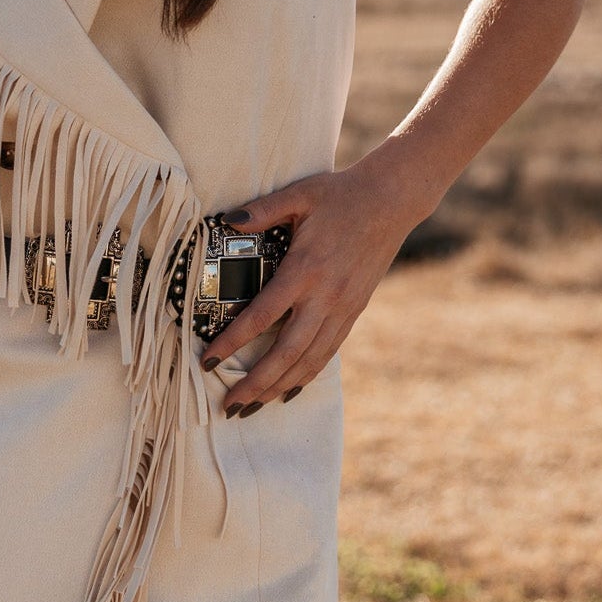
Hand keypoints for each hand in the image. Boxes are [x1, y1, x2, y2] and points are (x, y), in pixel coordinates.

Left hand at [198, 161, 416, 413]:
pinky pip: (328, 351)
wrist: (392, 201)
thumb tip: (227, 220)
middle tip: (230, 405)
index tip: (209, 361)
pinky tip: (289, 389)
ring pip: (309, 359)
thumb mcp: (299, 194)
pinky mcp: (354, 311)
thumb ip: (262, 210)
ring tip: (253, 407)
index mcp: (305, 268)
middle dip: (256, 382)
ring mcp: (343, 307)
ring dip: (279, 386)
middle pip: (287, 352)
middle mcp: (325, 296)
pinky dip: (307, 375)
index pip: (263, 315)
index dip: (234, 341)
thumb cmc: (341, 195)